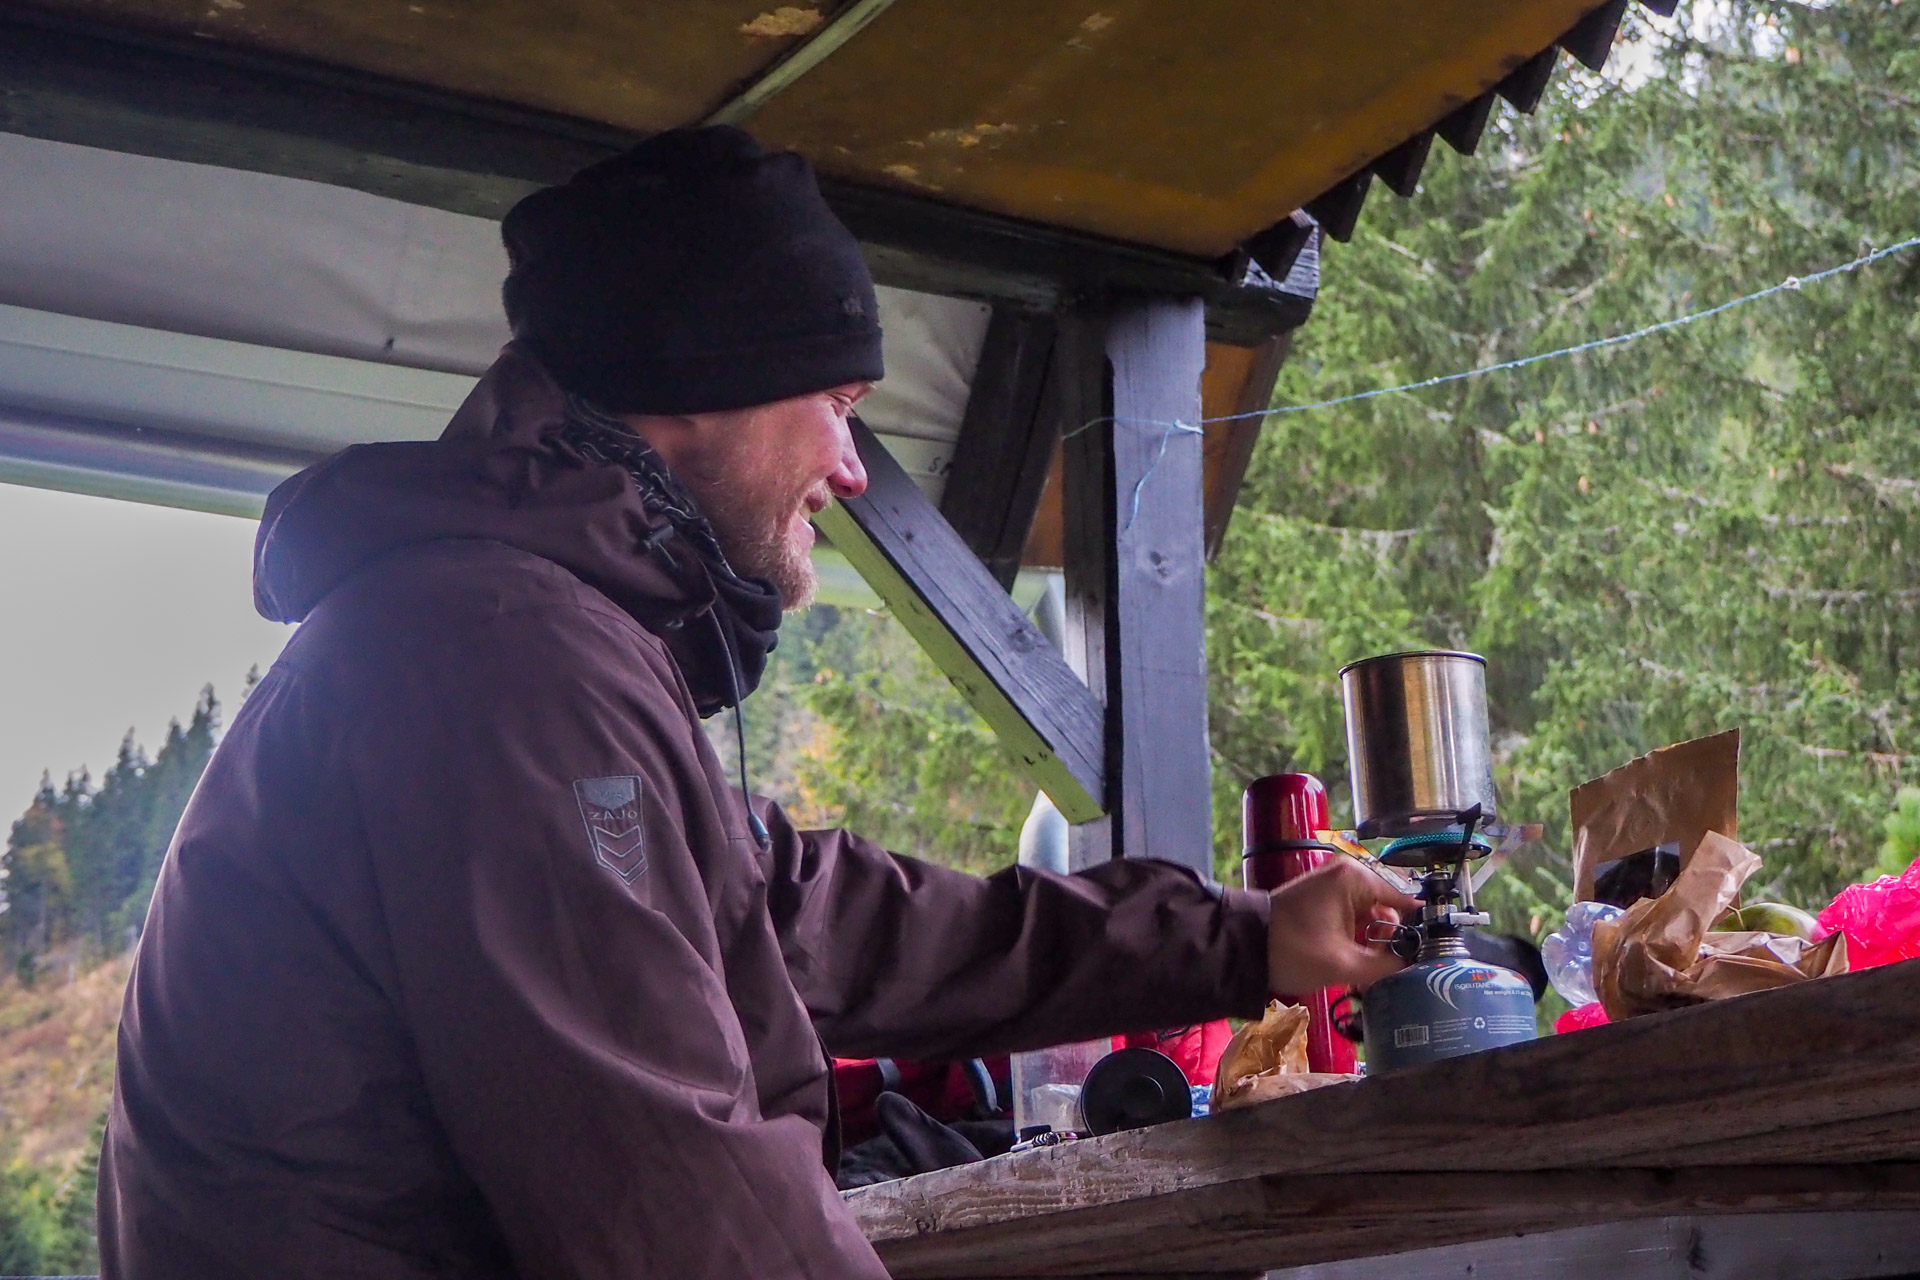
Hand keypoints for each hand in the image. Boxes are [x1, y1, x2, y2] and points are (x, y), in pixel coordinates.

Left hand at [1266, 858, 1421, 993]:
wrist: (1244, 948)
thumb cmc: (1293, 950)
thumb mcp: (1344, 964)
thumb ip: (1387, 965)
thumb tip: (1414, 964)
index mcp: (1355, 878)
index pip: (1404, 900)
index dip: (1417, 928)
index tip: (1428, 952)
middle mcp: (1347, 874)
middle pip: (1388, 910)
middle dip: (1391, 941)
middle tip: (1394, 970)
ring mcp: (1333, 887)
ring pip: (1371, 918)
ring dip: (1374, 945)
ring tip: (1374, 973)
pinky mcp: (1322, 901)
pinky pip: (1353, 919)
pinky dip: (1358, 940)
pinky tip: (1359, 966)